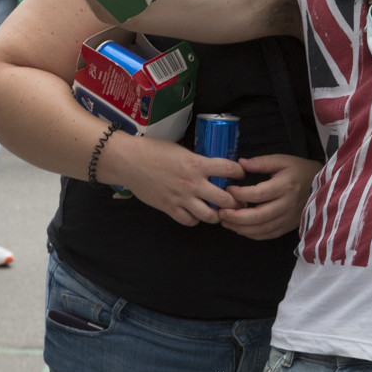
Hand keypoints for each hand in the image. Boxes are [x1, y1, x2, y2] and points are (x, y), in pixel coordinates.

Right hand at [118, 136, 245, 226]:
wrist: (130, 161)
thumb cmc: (155, 150)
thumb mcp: (182, 150)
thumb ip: (198, 161)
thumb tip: (213, 168)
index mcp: (197, 164)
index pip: (229, 169)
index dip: (239, 173)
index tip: (241, 175)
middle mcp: (193, 183)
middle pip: (225, 199)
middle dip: (236, 201)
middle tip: (238, 200)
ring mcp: (182, 198)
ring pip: (209, 215)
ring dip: (217, 214)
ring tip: (219, 211)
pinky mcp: (170, 208)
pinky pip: (189, 221)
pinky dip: (196, 219)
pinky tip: (196, 214)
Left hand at [218, 154, 321, 239]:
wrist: (321, 185)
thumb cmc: (299, 170)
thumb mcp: (282, 160)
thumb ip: (261, 162)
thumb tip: (240, 164)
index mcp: (285, 186)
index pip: (257, 194)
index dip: (239, 194)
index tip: (228, 190)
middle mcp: (287, 205)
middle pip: (257, 217)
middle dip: (235, 217)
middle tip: (220, 212)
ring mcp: (288, 219)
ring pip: (261, 230)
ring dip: (240, 228)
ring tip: (225, 221)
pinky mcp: (288, 227)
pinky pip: (267, 235)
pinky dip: (251, 234)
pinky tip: (240, 228)